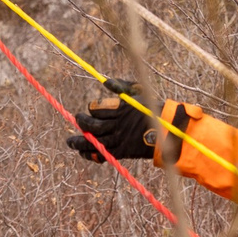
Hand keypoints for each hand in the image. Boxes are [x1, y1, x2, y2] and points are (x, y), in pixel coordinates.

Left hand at [65, 79, 183, 162]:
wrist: (167, 129)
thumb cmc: (152, 107)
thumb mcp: (138, 91)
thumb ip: (121, 86)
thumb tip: (106, 81)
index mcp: (120, 108)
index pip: (97, 109)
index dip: (92, 108)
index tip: (90, 108)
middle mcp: (117, 124)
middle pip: (92, 125)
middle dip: (81, 123)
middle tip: (77, 119)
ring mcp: (119, 139)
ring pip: (94, 141)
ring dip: (80, 142)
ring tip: (70, 142)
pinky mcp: (122, 151)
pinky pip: (103, 154)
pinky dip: (91, 154)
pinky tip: (83, 153)